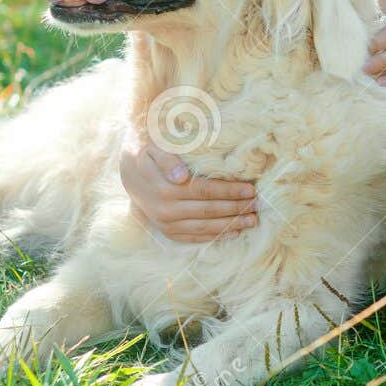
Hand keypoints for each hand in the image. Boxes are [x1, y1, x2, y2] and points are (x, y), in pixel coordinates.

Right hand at [119, 141, 257, 241]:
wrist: (127, 171)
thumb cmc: (146, 153)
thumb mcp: (153, 148)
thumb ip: (167, 159)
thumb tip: (181, 176)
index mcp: (165, 188)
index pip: (204, 191)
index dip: (229, 190)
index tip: (250, 189)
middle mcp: (165, 210)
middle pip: (208, 211)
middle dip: (235, 209)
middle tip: (258, 206)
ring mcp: (165, 224)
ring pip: (203, 227)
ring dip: (230, 225)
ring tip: (251, 221)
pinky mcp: (167, 231)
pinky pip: (193, 237)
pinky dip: (214, 236)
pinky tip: (233, 232)